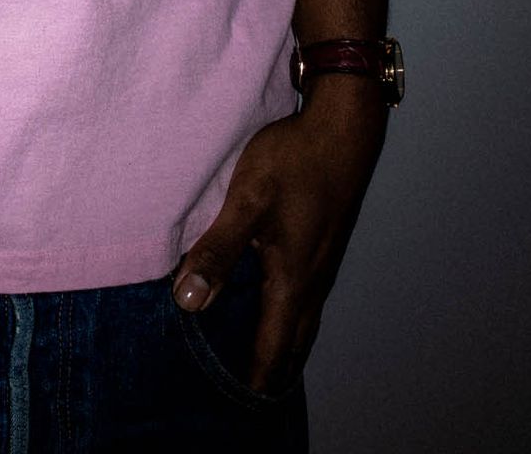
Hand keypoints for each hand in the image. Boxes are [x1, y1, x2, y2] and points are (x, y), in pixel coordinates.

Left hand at [172, 80, 387, 393]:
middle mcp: (313, 280)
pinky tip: (275, 304)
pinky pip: (306, 297)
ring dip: (283, 342)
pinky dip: (290, 315)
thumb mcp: (247, 202)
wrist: (343, 129)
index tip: (239, 400)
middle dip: (270, 366)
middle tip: (249, 389)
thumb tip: (188, 302)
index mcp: (293, 279)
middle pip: (293, 340)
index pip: (272, 345)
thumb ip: (217, 251)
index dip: (254, 374)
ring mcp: (323, 262)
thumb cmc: (294, 161)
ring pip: (302, 318)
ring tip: (262, 360)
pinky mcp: (323, 244)